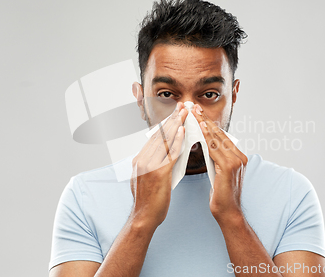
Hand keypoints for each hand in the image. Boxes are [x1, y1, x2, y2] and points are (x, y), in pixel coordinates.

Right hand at [130, 102, 187, 229]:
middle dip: (172, 119)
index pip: (155, 137)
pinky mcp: (158, 173)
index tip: (175, 114)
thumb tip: (159, 155)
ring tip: (185, 113)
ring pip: (165, 140)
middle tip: (181, 107)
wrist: (144, 217)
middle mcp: (142, 159)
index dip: (166, 124)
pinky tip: (183, 131)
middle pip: (159, 135)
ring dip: (176, 125)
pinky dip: (177, 140)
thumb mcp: (145, 178)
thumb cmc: (148, 200)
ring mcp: (149, 165)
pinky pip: (170, 153)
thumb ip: (151, 164)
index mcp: (139, 159)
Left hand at [192, 104, 247, 223]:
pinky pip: (215, 148)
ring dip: (205, 124)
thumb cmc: (221, 195)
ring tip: (195, 113)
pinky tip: (201, 128)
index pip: (221, 136)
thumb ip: (215, 158)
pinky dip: (207, 137)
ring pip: (217, 139)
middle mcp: (239, 156)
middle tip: (194, 107)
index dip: (209, 123)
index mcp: (237, 157)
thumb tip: (206, 144)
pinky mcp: (229, 167)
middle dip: (206, 119)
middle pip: (219, 134)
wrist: (228, 212)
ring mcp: (236, 161)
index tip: (199, 113)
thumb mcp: (218, 172)